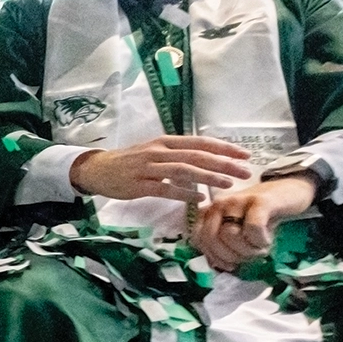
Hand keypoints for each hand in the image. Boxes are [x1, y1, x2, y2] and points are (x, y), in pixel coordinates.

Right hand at [68, 136, 253, 201]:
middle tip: (245, 171)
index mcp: (164, 142)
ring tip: (228, 184)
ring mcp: (147, 168)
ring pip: (183, 171)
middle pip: (196, 156)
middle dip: (223, 164)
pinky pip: (165, 189)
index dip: (223, 148)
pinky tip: (198, 199)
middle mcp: (158, 152)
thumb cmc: (130, 161)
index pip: (200, 142)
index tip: (244, 155)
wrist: (97, 169)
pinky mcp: (139, 185)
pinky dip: (183, 193)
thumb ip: (178, 155)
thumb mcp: (154, 151)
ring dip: (207, 177)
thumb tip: (208, 161)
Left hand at [193, 174, 316, 271]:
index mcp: (210, 211)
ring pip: (230, 234)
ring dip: (248, 250)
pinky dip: (260, 241)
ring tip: (260, 247)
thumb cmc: (260, 217)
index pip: (198, 238)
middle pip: (212, 238)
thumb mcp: (238, 232)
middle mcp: (220, 203)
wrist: (289, 192)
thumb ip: (223, 245)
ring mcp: (239, 200)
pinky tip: (267, 240)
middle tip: (248, 256)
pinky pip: (253, 228)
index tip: (230, 264)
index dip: (213, 256)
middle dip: (231, 256)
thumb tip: (215, 264)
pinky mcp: (260, 201)